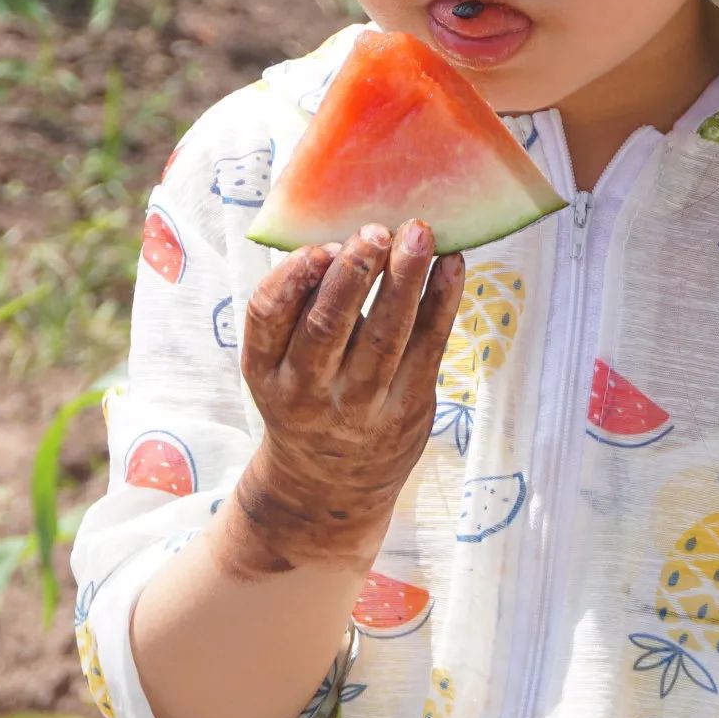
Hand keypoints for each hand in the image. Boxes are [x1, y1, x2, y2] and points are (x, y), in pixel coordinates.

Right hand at [214, 219, 464, 579]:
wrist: (330, 486)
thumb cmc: (305, 397)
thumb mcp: (277, 365)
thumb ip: (298, 309)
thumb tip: (342, 231)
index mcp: (266, 371)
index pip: (267, 316)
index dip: (292, 277)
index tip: (319, 245)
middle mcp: (308, 391)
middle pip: (327, 326)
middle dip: (352, 274)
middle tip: (374, 231)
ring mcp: (360, 405)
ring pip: (385, 336)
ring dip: (404, 280)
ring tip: (419, 234)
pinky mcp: (408, 408)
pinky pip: (428, 348)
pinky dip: (441, 302)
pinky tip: (452, 264)